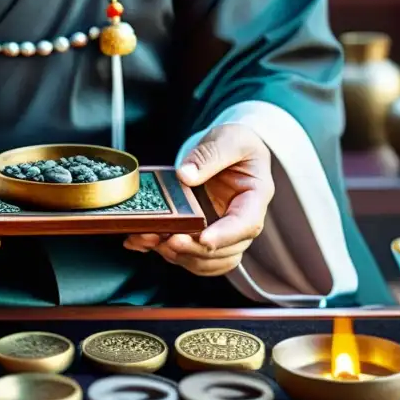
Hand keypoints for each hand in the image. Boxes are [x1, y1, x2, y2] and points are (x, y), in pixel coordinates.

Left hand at [124, 122, 273, 275]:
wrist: (229, 149)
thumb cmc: (237, 143)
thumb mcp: (228, 139)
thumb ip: (210, 155)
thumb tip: (187, 176)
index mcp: (254, 197)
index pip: (247, 225)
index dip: (224, 236)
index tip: (203, 239)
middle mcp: (240, 222)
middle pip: (226, 251)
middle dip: (194, 250)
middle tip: (168, 240)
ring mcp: (221, 232)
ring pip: (206, 261)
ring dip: (179, 256)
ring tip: (151, 239)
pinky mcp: (201, 235)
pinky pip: (189, 255)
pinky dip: (166, 253)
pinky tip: (145, 242)